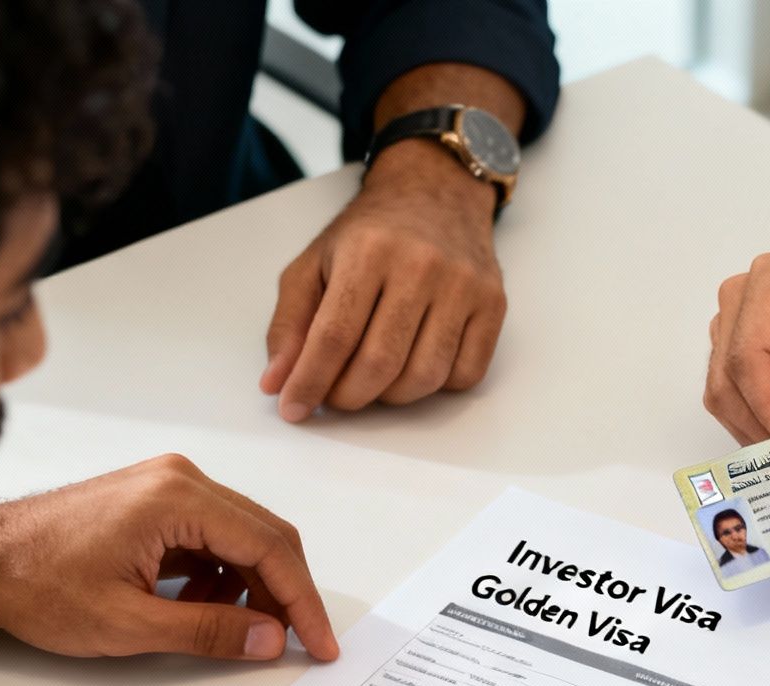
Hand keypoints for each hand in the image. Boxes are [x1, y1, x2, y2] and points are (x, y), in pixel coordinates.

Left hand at [0, 454, 339, 662]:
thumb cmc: (38, 585)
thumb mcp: (129, 624)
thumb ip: (209, 630)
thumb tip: (269, 638)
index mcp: (178, 498)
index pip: (269, 547)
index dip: (302, 600)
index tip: (318, 642)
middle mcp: (180, 478)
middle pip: (264, 534)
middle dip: (286, 592)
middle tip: (299, 642)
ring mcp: (166, 483)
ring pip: (240, 534)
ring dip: (252, 585)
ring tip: (241, 631)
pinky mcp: (153, 498)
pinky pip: (211, 533)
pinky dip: (221, 572)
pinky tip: (202, 605)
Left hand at [259, 142, 504, 421]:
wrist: (436, 193)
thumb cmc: (370, 234)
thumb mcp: (314, 263)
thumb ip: (289, 324)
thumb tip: (276, 383)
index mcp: (367, 251)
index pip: (334, 336)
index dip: (310, 382)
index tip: (293, 408)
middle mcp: (420, 265)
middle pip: (380, 363)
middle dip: (348, 396)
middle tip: (334, 396)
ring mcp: (463, 286)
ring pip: (424, 377)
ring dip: (390, 396)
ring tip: (372, 379)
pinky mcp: (493, 304)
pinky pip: (465, 375)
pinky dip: (435, 387)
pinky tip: (415, 363)